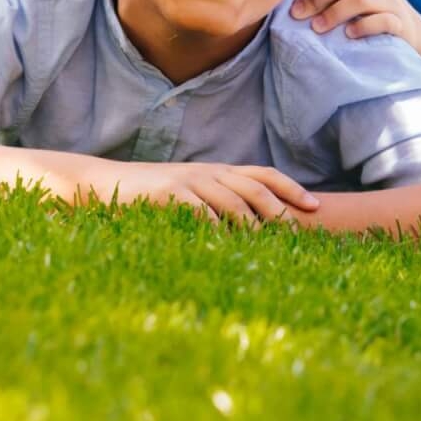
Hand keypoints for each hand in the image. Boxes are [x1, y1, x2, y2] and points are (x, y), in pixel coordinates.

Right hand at [107, 159, 319, 229]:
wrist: (106, 182)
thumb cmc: (152, 193)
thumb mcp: (189, 190)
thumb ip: (216, 201)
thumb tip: (250, 226)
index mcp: (217, 170)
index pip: (263, 174)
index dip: (291, 188)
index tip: (314, 206)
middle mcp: (209, 172)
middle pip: (255, 190)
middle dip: (280, 213)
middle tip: (298, 236)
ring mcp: (190, 181)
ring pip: (233, 203)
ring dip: (253, 227)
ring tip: (269, 249)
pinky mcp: (170, 195)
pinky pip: (202, 214)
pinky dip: (217, 232)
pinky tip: (228, 249)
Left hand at [290, 0, 420, 49]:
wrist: (410, 30)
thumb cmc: (371, 11)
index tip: (298, 1)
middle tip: (299, 16)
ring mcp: (389, 0)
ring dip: (334, 13)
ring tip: (318, 28)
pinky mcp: (399, 22)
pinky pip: (382, 20)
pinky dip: (363, 26)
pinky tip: (349, 34)